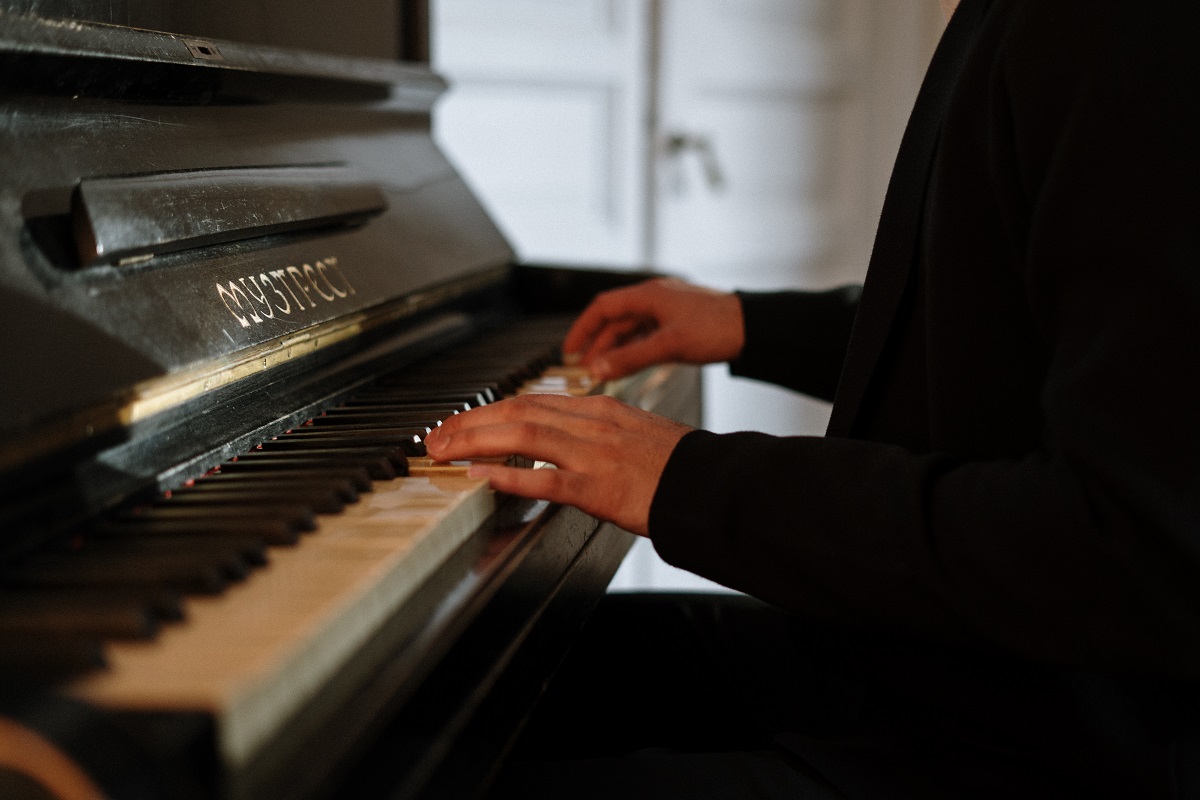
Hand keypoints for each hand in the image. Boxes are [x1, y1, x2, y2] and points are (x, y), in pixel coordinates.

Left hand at [423, 394, 691, 535]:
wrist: (712, 483)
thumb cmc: (675, 465)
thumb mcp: (633, 433)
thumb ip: (594, 432)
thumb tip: (557, 442)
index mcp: (598, 409)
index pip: (530, 401)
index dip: (487, 411)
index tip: (458, 421)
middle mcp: (592, 423)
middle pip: (517, 411)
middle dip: (468, 422)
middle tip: (434, 437)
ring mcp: (595, 453)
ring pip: (524, 436)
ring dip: (476, 442)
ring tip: (444, 452)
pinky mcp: (601, 487)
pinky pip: (547, 478)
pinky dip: (510, 475)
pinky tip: (482, 476)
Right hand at [563, 278, 744, 381]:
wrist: (754, 328)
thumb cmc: (717, 328)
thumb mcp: (669, 346)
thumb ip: (630, 358)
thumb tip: (597, 369)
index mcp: (649, 295)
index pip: (603, 307)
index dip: (582, 328)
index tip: (569, 349)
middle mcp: (655, 299)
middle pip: (615, 320)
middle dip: (597, 344)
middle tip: (583, 367)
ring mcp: (667, 311)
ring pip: (631, 330)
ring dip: (615, 349)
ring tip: (602, 371)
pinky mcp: (678, 324)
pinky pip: (647, 336)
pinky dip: (634, 350)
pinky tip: (627, 365)